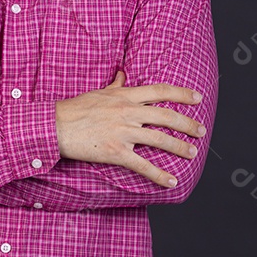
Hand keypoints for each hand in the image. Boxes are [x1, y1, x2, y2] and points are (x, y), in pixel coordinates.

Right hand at [55, 71, 204, 187]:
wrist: (55, 125)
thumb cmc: (76, 108)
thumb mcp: (98, 92)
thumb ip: (116, 85)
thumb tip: (123, 74)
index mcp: (124, 95)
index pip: (160, 91)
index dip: (181, 94)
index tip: (197, 98)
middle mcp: (127, 111)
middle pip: (166, 116)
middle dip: (187, 124)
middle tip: (201, 130)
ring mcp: (122, 131)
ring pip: (159, 139)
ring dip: (180, 147)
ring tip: (192, 152)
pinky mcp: (115, 151)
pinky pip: (142, 165)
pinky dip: (159, 175)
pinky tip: (171, 181)